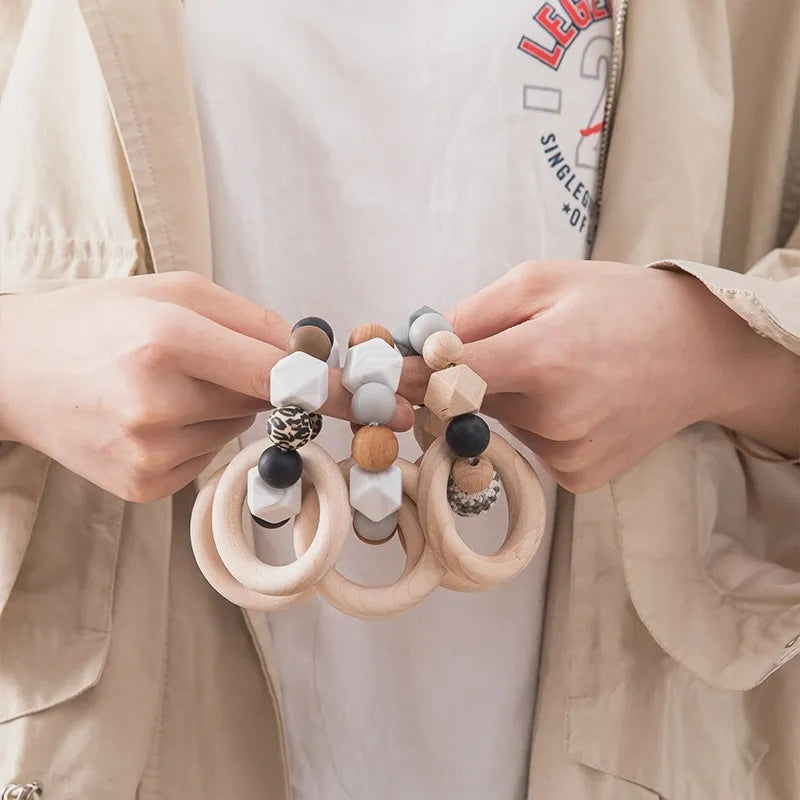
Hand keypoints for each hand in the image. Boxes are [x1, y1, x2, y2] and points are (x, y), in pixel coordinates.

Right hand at [0, 272, 412, 501]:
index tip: (372, 400)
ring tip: (164, 386)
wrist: (17, 371)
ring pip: (237, 431)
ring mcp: (150, 455)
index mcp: (166, 343)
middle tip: (204, 360)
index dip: (327, 387)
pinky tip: (154, 416)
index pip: (273, 374)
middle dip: (255, 383)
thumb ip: (250, 320)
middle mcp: (158, 406)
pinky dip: (199, 436)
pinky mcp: (146, 487)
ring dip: (223, 409)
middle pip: (261, 403)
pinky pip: (210, 458)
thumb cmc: (98, 319)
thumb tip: (312, 355)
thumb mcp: (172, 291)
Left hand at [401, 260, 791, 490]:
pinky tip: (576, 402)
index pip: (445, 380)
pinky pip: (529, 450)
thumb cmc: (622, 303)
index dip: (406, 379)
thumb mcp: (544, 280)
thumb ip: (475, 312)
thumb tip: (420, 347)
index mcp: (543, 358)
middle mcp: (553, 417)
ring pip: (498, 427)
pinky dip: (535, 427)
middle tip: (504, 351)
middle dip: (466, 381)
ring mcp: (568, 454)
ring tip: (561, 371)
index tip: (374, 380)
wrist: (701, 351)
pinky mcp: (580, 478)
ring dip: (506, 402)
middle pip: (468, 405)